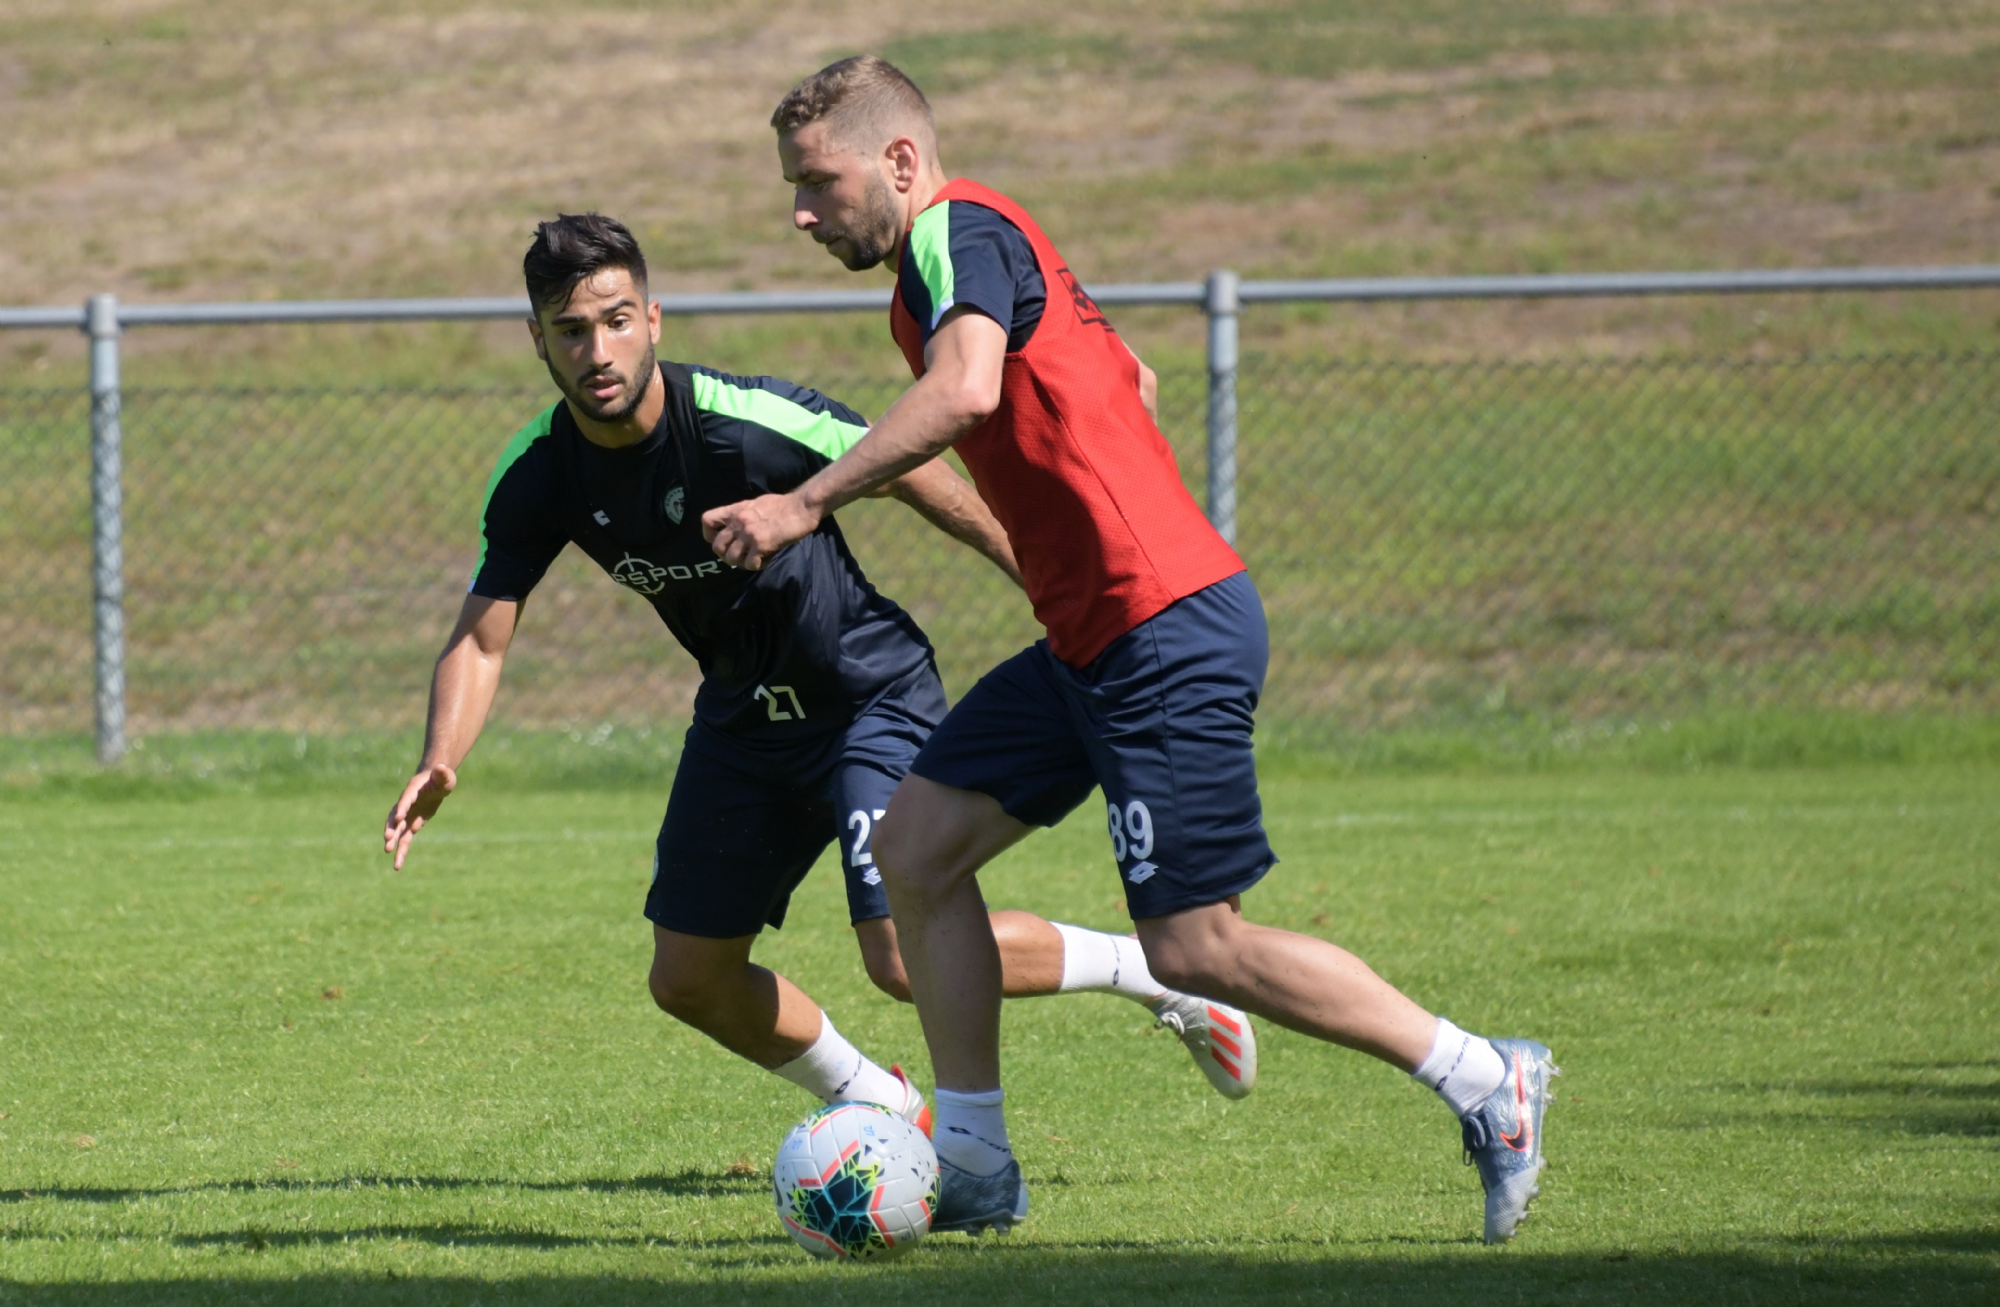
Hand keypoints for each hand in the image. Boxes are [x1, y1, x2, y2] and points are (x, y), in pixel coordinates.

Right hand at [383, 763, 455, 870]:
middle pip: (396, 817)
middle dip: (392, 828)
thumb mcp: (445, 776)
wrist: (435, 784)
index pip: (406, 799)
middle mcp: (405, 804)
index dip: (402, 807)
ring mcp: (407, 815)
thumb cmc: (441, 778)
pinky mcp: (411, 824)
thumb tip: (441, 767)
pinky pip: (405, 838)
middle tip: (387, 839)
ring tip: (389, 853)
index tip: (399, 817)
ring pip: (398, 831)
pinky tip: (398, 863)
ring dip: (393, 841)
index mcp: (412, 790)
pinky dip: (402, 849)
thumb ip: (442, 774)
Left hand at [702, 492, 820, 570]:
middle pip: (717, 546)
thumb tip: (737, 528)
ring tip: (754, 558)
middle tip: (740, 556)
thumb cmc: (782, 505)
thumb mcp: (755, 504)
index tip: (720, 541)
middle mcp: (738, 522)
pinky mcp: (761, 544)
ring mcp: (749, 534)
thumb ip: (743, 515)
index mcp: (735, 510)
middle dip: (727, 555)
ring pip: (732, 558)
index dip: (710, 535)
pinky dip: (757, 565)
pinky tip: (765, 559)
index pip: (707, 521)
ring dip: (742, 562)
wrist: (801, 507)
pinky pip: (750, 564)